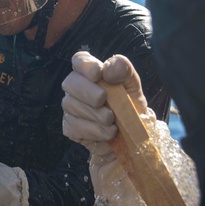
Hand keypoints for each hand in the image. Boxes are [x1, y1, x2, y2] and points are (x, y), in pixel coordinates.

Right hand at [62, 51, 155, 205]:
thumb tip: (108, 68)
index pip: (79, 60)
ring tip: (113, 123)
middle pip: (71, 82)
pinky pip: (74, 126)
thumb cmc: (132, 112)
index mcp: (92, 74)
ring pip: (71, 106)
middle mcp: (77, 89)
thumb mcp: (134, 90)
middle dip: (89, 92)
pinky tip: (108, 135)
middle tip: (105, 102)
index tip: (98, 74)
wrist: (131, 145)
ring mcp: (71, 109)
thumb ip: (124, 72)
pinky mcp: (70, 128)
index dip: (85, 65)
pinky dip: (93, 131)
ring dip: (95, 115)